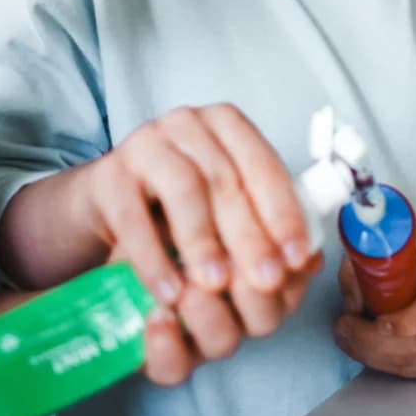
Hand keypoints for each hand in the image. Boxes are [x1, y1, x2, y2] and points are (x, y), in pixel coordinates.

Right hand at [75, 104, 320, 385]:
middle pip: (228, 180)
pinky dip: (154, 260)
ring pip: (185, 190)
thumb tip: (308, 260)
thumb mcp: (223, 203)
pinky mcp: (110, 175)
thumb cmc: (176, 203)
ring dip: (204, 243)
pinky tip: (169, 292)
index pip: (264, 165)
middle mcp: (189, 123)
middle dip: (251, 237)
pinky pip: (134, 218)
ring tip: (216, 287)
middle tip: (266, 281)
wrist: (107, 203)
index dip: (284, 212)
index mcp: (227, 124)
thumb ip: (262, 221)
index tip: (296, 257)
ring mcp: (146, 143)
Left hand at [332, 239, 415, 378]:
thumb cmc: (415, 258)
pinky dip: (388, 366)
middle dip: (376, 342)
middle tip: (344, 330)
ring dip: (376, 356)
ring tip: (348, 339)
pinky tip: (368, 352)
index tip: (377, 323)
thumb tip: (352, 304)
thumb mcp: (392, 247)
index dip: (408, 319)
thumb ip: (368, 265)